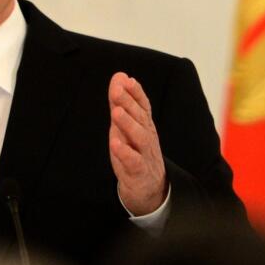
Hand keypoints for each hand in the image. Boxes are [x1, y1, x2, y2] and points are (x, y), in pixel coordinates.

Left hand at [108, 72, 166, 215]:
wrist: (149, 188)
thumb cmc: (136, 151)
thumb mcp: (126, 126)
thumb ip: (121, 102)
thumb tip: (119, 76)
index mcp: (145, 124)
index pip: (143, 105)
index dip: (135, 92)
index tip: (126, 79)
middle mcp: (147, 136)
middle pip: (140, 118)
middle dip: (129, 103)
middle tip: (117, 90)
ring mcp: (144, 154)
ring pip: (139, 137)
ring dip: (128, 123)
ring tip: (116, 112)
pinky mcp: (139, 172)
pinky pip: (134, 161)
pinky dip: (125, 152)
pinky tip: (115, 144)